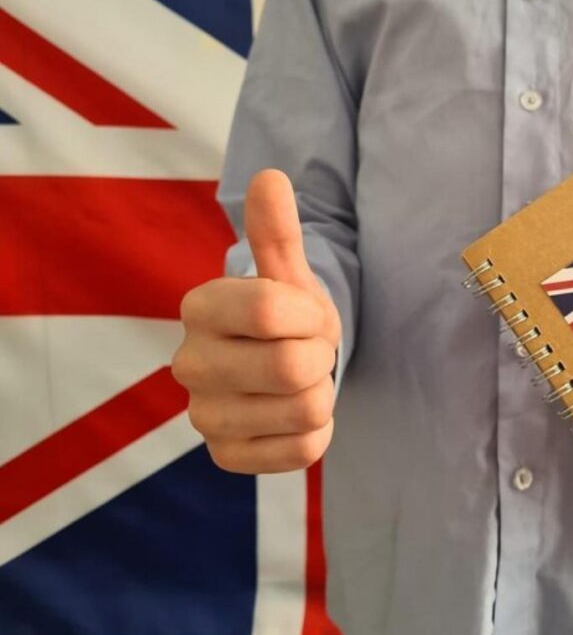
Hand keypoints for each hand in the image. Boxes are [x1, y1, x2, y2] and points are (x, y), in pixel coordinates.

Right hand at [171, 169, 341, 473]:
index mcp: (199, 307)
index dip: (310, 315)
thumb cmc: (287, 316)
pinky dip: (317, 432)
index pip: (271, 312)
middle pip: (292, 366)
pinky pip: (303, 451)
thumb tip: (270, 177)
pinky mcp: (227, 457)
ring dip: (322, 393)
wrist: (283, 367)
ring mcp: (203, 417)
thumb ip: (277, 231)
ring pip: (305, 410)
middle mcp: (188, 364)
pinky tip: (295, 414)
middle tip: (308, 350)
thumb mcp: (288, 273)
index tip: (305, 315)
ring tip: (301, 380)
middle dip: (320, 356)